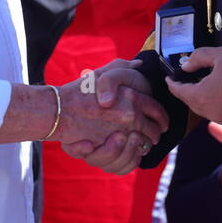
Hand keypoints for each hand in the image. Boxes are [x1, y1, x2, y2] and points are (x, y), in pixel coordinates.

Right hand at [59, 60, 167, 175]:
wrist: (60, 111)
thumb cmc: (79, 92)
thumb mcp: (102, 73)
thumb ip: (121, 67)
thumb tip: (139, 64)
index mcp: (132, 98)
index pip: (157, 111)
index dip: (162, 118)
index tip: (161, 123)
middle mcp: (131, 116)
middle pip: (154, 130)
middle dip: (154, 134)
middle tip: (153, 135)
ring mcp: (122, 133)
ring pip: (144, 146)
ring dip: (143, 145)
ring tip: (141, 143)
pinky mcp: (112, 149)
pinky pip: (132, 158)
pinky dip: (133, 157)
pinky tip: (130, 151)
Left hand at [164, 46, 221, 126]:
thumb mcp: (218, 55)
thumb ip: (198, 58)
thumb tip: (186, 65)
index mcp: (202, 96)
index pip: (179, 91)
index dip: (172, 84)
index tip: (168, 78)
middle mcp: (210, 111)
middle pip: (190, 102)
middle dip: (185, 91)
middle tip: (183, 80)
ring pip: (203, 109)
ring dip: (198, 98)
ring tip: (200, 84)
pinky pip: (216, 112)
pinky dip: (212, 103)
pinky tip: (217, 93)